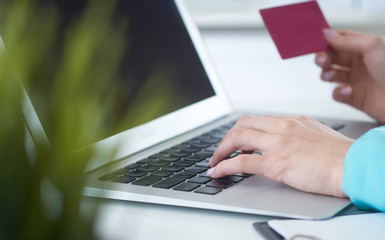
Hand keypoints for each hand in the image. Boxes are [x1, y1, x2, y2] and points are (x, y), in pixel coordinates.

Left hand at [209, 115, 353, 196]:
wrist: (354, 165)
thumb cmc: (340, 155)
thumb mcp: (316, 134)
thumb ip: (297, 134)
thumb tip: (285, 141)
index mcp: (291, 121)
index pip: (257, 120)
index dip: (240, 130)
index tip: (234, 140)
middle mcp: (282, 127)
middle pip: (242, 125)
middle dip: (226, 138)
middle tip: (221, 150)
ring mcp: (278, 144)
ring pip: (237, 139)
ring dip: (220, 150)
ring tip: (215, 161)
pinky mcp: (276, 163)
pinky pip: (241, 162)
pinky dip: (224, 166)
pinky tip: (218, 172)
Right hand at [315, 29, 384, 122]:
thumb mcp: (372, 47)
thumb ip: (347, 41)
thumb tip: (327, 35)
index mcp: (364, 48)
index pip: (340, 40)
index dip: (327, 40)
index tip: (316, 42)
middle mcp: (359, 63)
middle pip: (332, 57)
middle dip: (323, 58)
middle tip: (322, 60)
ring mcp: (355, 80)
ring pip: (330, 74)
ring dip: (327, 74)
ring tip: (332, 76)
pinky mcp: (353, 97)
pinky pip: (336, 94)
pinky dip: (338, 92)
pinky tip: (347, 91)